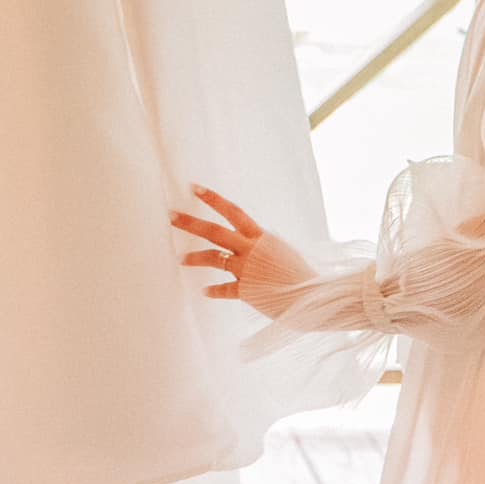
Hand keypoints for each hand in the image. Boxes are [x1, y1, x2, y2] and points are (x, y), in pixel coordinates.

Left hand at [169, 184, 315, 313]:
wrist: (313, 296)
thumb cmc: (300, 274)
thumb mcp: (282, 251)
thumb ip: (262, 246)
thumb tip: (252, 242)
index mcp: (262, 236)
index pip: (233, 211)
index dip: (213, 199)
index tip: (193, 187)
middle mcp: (251, 249)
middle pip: (214, 231)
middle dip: (190, 222)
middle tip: (171, 215)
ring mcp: (247, 269)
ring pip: (213, 258)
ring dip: (194, 257)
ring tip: (180, 259)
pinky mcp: (246, 291)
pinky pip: (224, 289)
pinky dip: (213, 290)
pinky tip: (204, 291)